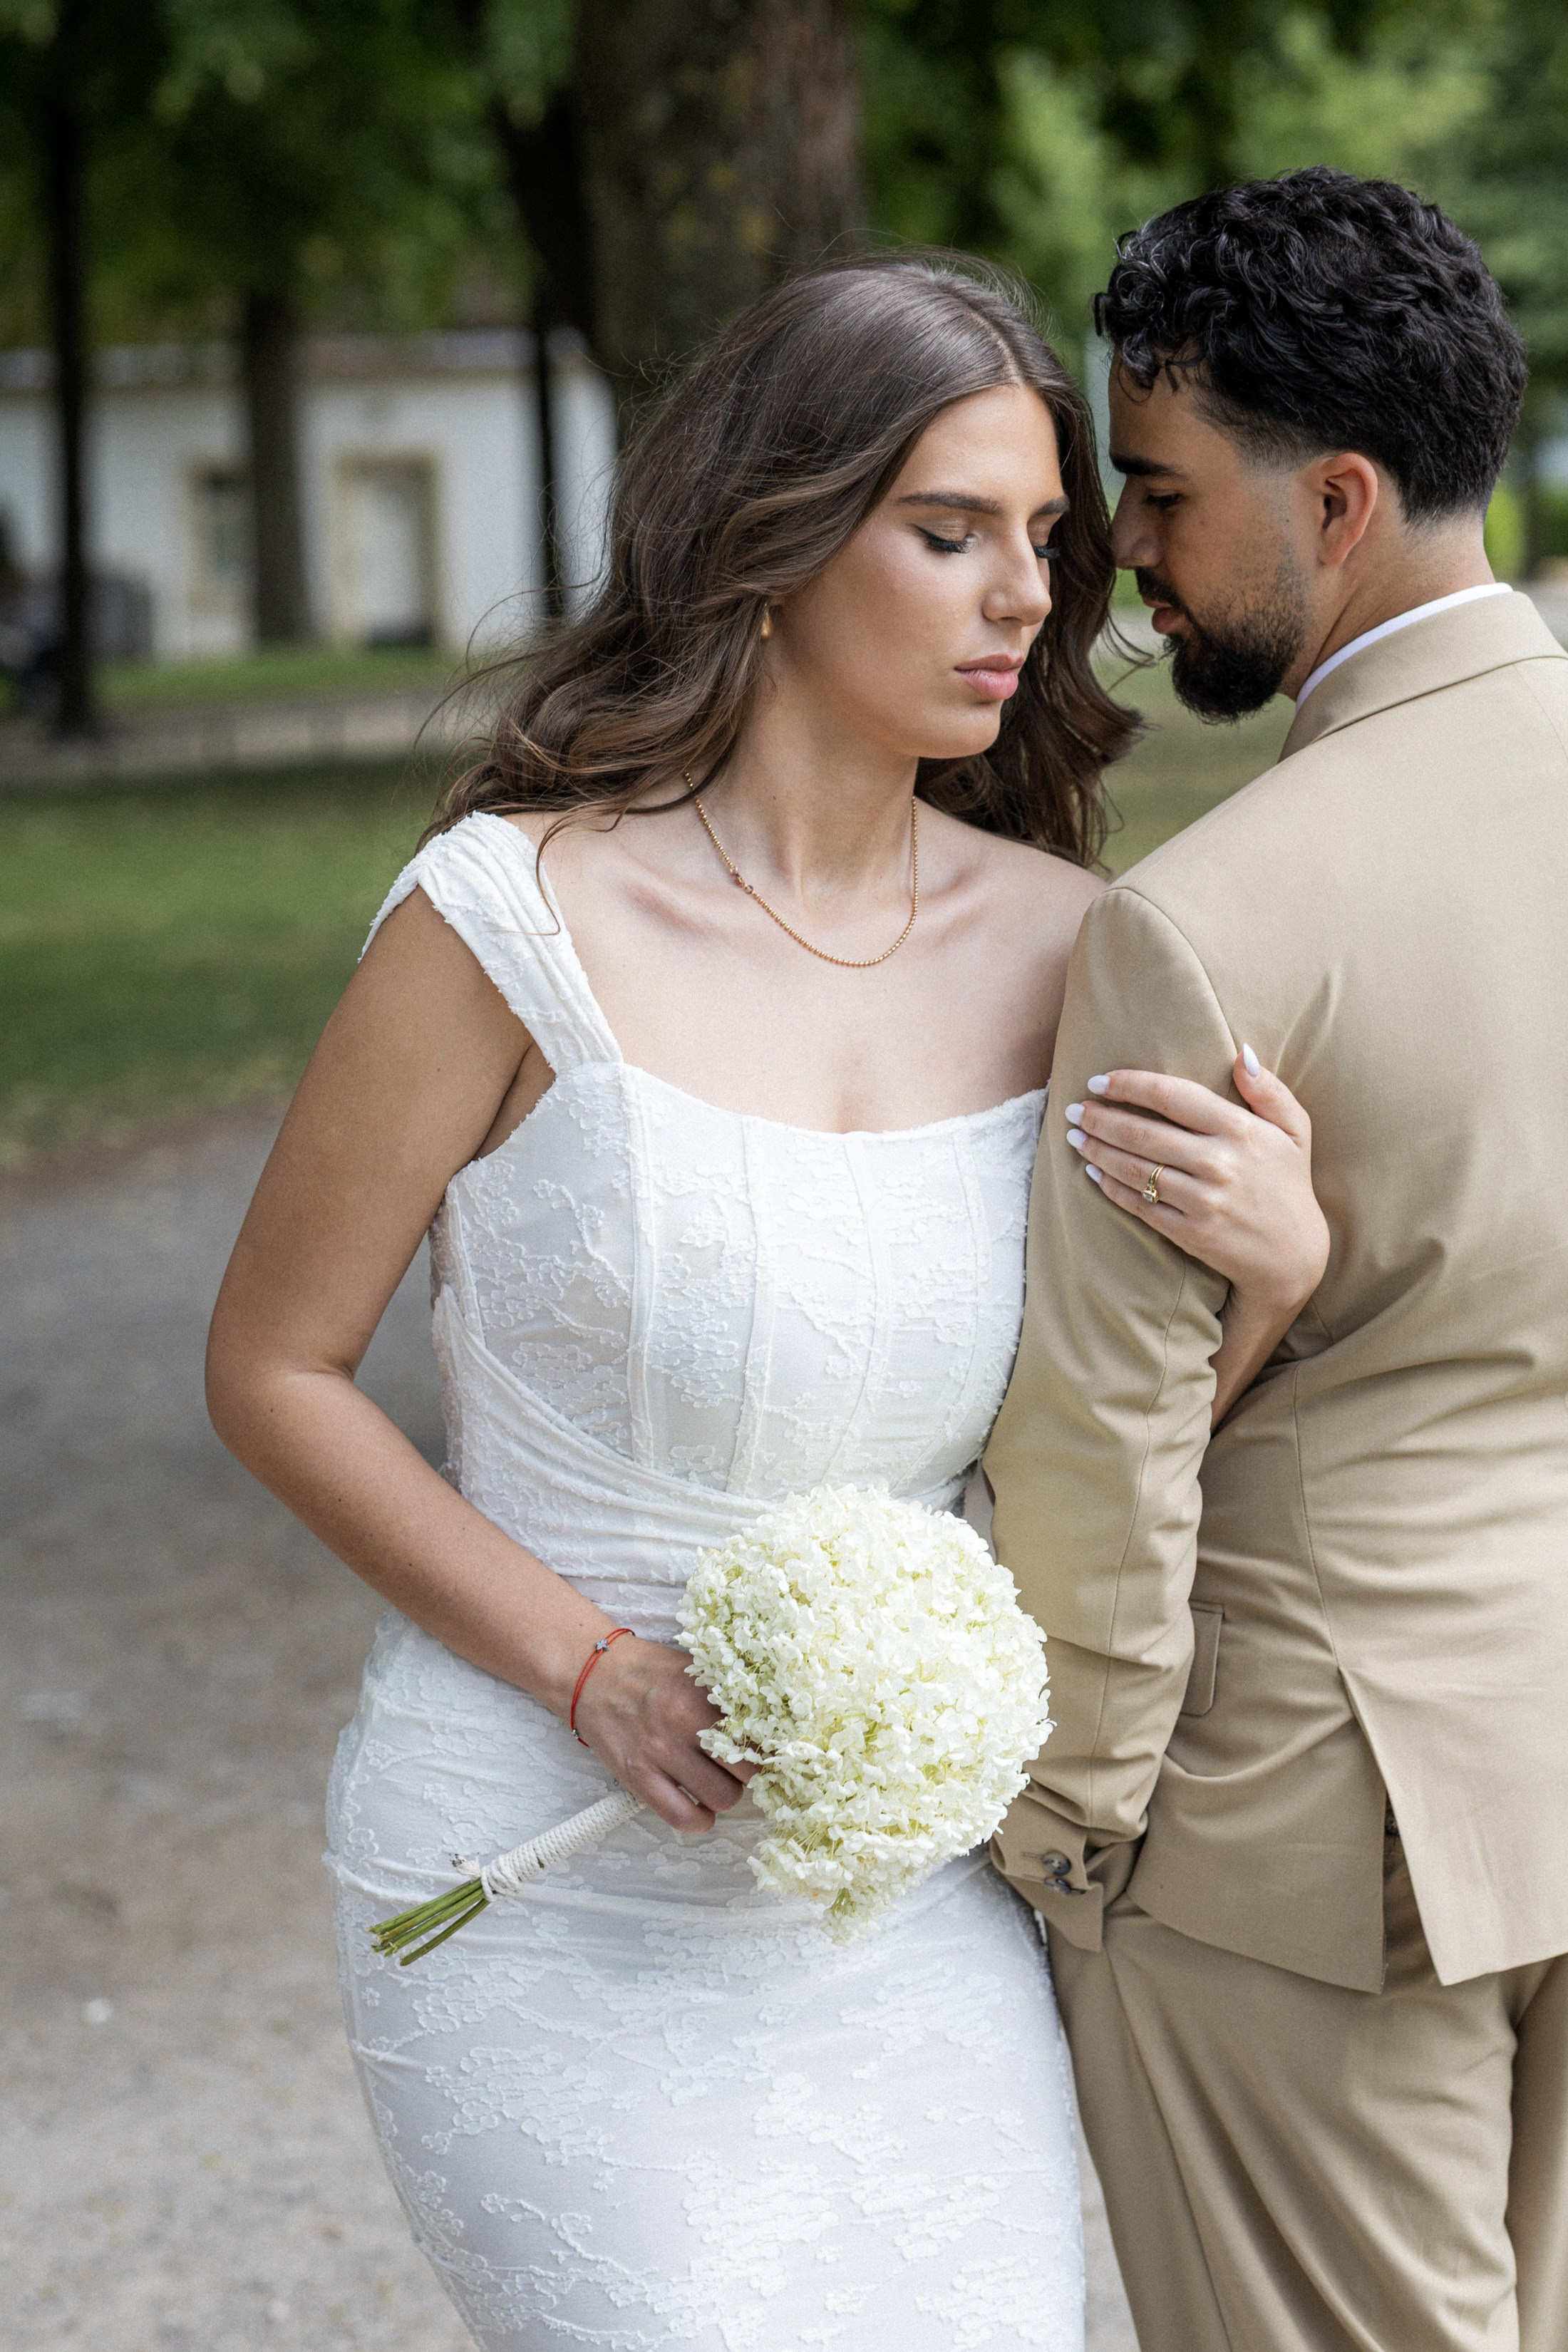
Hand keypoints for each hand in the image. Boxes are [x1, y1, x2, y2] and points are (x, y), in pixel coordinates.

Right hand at [571, 1635, 754, 1833]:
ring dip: (724, 1795)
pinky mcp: (637, 1778)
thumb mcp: (692, 1670)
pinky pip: (682, 1817)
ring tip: (715, 1782)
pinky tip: (698, 1807)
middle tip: (737, 1765)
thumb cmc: (647, 1670)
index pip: (757, 1735)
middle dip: (748, 1772)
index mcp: (701, 1694)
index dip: (765, 1745)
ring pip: (721, 1798)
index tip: (762, 1747)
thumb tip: (768, 1720)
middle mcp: (682, 1723)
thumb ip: (725, 1695)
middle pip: (747, 1771)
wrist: (591, 1674)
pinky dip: (698, 1819)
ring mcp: (658, 1753)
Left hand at [1062, 1048, 1329, 1316]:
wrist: (1293, 1256)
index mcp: (1240, 1130)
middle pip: (1142, 1133)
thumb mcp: (1295, 1130)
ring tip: (1075, 1136)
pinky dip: (1110, 1187)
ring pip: (1134, 1168)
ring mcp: (1201, 1200)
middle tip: (1075, 1108)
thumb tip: (1242, 1053)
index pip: (1172, 1096)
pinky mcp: (1188, 1232)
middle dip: (1101, 1117)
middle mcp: (1218, 1163)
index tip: (1099, 1080)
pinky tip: (1091, 1173)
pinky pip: (1139, 1204)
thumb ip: (1268, 1090)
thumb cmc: (1289, 1183)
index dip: (1130, 1084)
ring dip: (1097, 1150)